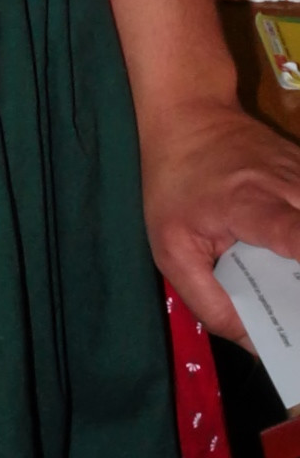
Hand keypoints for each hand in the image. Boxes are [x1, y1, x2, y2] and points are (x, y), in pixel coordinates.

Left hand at [142, 96, 299, 342]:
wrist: (189, 112)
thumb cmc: (174, 181)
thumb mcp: (171, 247)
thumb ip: (210, 302)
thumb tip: (255, 345)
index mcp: (251, 204)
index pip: (295, 233)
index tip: (298, 295)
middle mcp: (290, 188)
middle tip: (288, 304)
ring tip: (285, 285)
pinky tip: (287, 258)